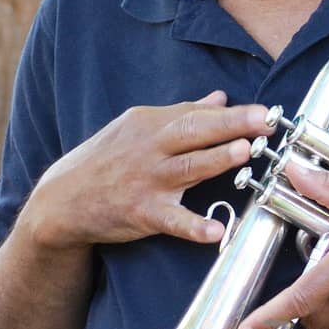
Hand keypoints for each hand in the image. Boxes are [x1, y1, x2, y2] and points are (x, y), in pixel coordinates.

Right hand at [24, 92, 276, 248]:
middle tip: (264, 121)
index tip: (266, 111)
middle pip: (194, 132)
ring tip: (244, 152)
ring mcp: (146, 180)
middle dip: (230, 124)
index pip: (197, 114)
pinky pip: (172, 220)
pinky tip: (216, 231)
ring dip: (215, 160)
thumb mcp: (138, 129)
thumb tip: (219, 97)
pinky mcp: (142, 213)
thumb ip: (181, 115)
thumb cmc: (106, 161)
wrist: (62, 200)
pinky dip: (193, 226)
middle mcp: (150, 148)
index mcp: (151, 123)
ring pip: (187, 167)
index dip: (233, 113)